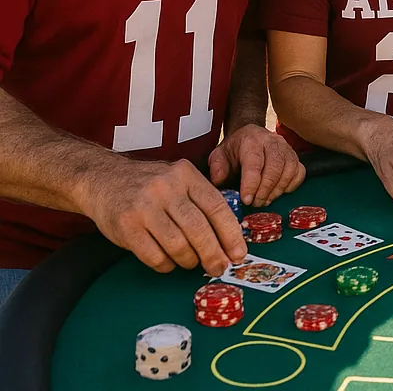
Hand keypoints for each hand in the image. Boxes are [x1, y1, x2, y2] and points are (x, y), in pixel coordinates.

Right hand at [81, 157, 246, 275]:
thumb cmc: (150, 185)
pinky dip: (166, 265)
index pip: (216, 206)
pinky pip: (154, 256)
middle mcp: (166, 188)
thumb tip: (228, 237)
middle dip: (213, 254)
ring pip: (177, 245)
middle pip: (198, 229)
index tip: (239, 253)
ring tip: (192, 263)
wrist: (104, 178)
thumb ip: (200, 200)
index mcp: (186, 174)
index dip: (230, 233)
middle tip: (219, 268)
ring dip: (189, 260)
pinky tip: (169, 262)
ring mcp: (145, 207)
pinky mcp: (126, 226)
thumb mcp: (178, 179)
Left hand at [208, 123, 305, 207]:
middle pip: (275, 167)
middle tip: (255, 204)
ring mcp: (286, 148)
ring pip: (289, 170)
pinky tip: (278, 191)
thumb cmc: (235, 150)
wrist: (250, 136)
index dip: (251, 184)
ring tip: (264, 200)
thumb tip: (219, 180)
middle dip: (265, 190)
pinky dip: (291, 185)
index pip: (254, 162)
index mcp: (251, 140)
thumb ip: (217, 167)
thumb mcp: (219, 155)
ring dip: (277, 190)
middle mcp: (272, 141)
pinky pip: (299, 173)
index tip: (246, 200)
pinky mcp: (295, 156)